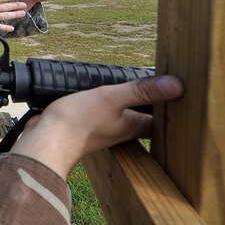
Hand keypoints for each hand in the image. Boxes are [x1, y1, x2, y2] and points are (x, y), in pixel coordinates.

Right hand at [10, 75, 182, 177]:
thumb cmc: (77, 122)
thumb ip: (141, 91)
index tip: (178, 92)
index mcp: (134, 126)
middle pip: (142, 116)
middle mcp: (121, 129)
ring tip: (132, 86)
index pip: (162, 119)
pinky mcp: (85, 125)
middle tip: (158, 85)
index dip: (171, 107)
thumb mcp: (111, 98)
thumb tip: (177, 86)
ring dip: (125, 102)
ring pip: (121, 114)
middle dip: (149, 103)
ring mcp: (103, 128)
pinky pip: (100, 113)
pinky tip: (98, 96)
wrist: (45, 140)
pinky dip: (103, 104)